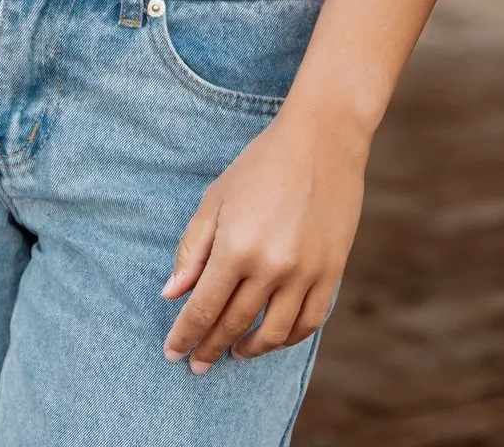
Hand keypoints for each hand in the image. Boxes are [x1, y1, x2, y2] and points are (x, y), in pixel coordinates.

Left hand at [160, 108, 365, 371]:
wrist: (322, 138)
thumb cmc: (261, 164)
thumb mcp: (216, 198)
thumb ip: (193, 249)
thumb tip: (172, 294)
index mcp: (235, 246)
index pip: (203, 308)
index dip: (185, 335)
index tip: (173, 353)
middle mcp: (270, 266)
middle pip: (235, 324)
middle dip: (211, 348)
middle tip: (198, 364)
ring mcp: (305, 272)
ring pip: (274, 333)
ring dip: (250, 349)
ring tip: (235, 352)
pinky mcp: (332, 270)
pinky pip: (309, 321)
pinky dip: (289, 337)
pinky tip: (274, 337)